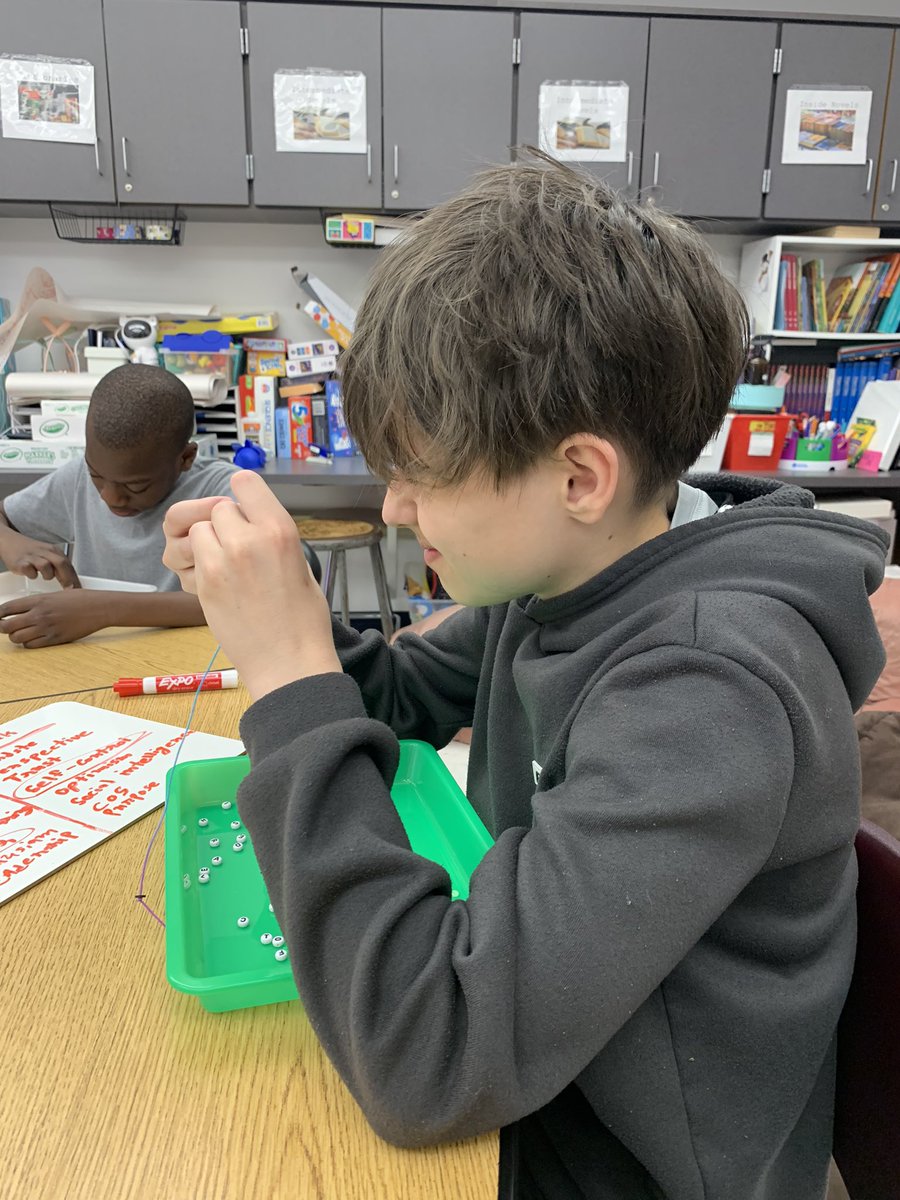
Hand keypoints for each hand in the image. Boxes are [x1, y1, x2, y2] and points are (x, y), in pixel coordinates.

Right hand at [0, 529, 79, 587]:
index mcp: (54, 551)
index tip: (80, 590)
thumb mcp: (48, 555)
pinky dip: (32, 574)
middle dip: (67, 579)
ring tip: (44, 577)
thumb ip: (60, 566)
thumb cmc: (31, 551)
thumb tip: (74, 583)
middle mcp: (45, 552)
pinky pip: (29, 570)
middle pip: (61, 564)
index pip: (69, 565)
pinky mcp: (20, 562)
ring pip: (46, 566)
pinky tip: (32, 574)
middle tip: (69, 590)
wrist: (10, 541)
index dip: (75, 578)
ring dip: (48, 575)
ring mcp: (32, 556)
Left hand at [0, 589, 109, 647]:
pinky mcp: (54, 639)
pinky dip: (29, 644)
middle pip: (7, 626)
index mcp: (38, 600)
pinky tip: (34, 638)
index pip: (6, 608)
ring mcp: (46, 628)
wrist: (98, 608)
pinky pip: (32, 645)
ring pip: (17, 638)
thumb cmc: (81, 600)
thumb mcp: (55, 595)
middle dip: (3, 628)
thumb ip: (38, 602)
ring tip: (21, 633)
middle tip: (5, 627)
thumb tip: (23, 609)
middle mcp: (39, 614)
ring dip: (16, 637)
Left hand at [163, 471, 339, 699]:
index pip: (245, 482)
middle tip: (242, 548)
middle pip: (220, 508)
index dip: (244, 496)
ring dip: (210, 542)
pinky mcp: (204, 584)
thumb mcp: (301, 564)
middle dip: (228, 524)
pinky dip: (202, 564)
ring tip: (229, 565)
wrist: (289, 662)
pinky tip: (222, 584)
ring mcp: (222, 562)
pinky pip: (193, 557)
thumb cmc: (303, 619)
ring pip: (200, 531)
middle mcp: (249, 539)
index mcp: (280, 530)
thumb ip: (272, 536)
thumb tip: (249, 521)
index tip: (246, 509)